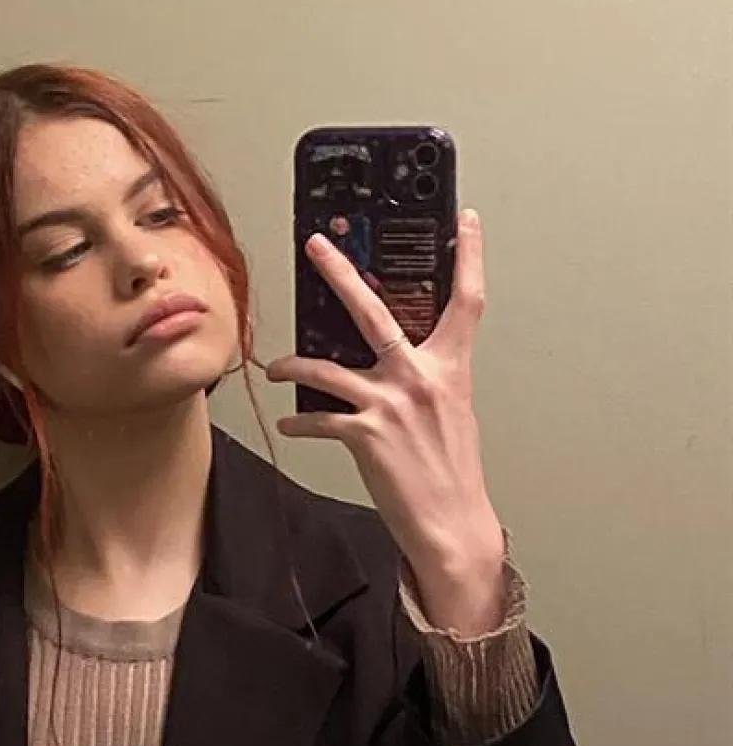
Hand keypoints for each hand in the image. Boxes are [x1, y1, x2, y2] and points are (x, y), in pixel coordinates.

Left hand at [266, 209, 505, 635]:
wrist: (452, 525)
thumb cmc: (450, 470)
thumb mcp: (450, 411)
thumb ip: (424, 375)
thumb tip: (389, 354)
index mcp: (450, 367)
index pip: (466, 300)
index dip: (469, 256)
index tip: (465, 220)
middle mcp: (421, 377)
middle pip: (374, 310)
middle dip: (340, 272)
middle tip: (316, 245)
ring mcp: (392, 403)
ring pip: (326, 365)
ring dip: (293, 365)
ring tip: (276, 366)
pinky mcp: (366, 434)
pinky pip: (318, 416)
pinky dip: (301, 420)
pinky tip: (291, 422)